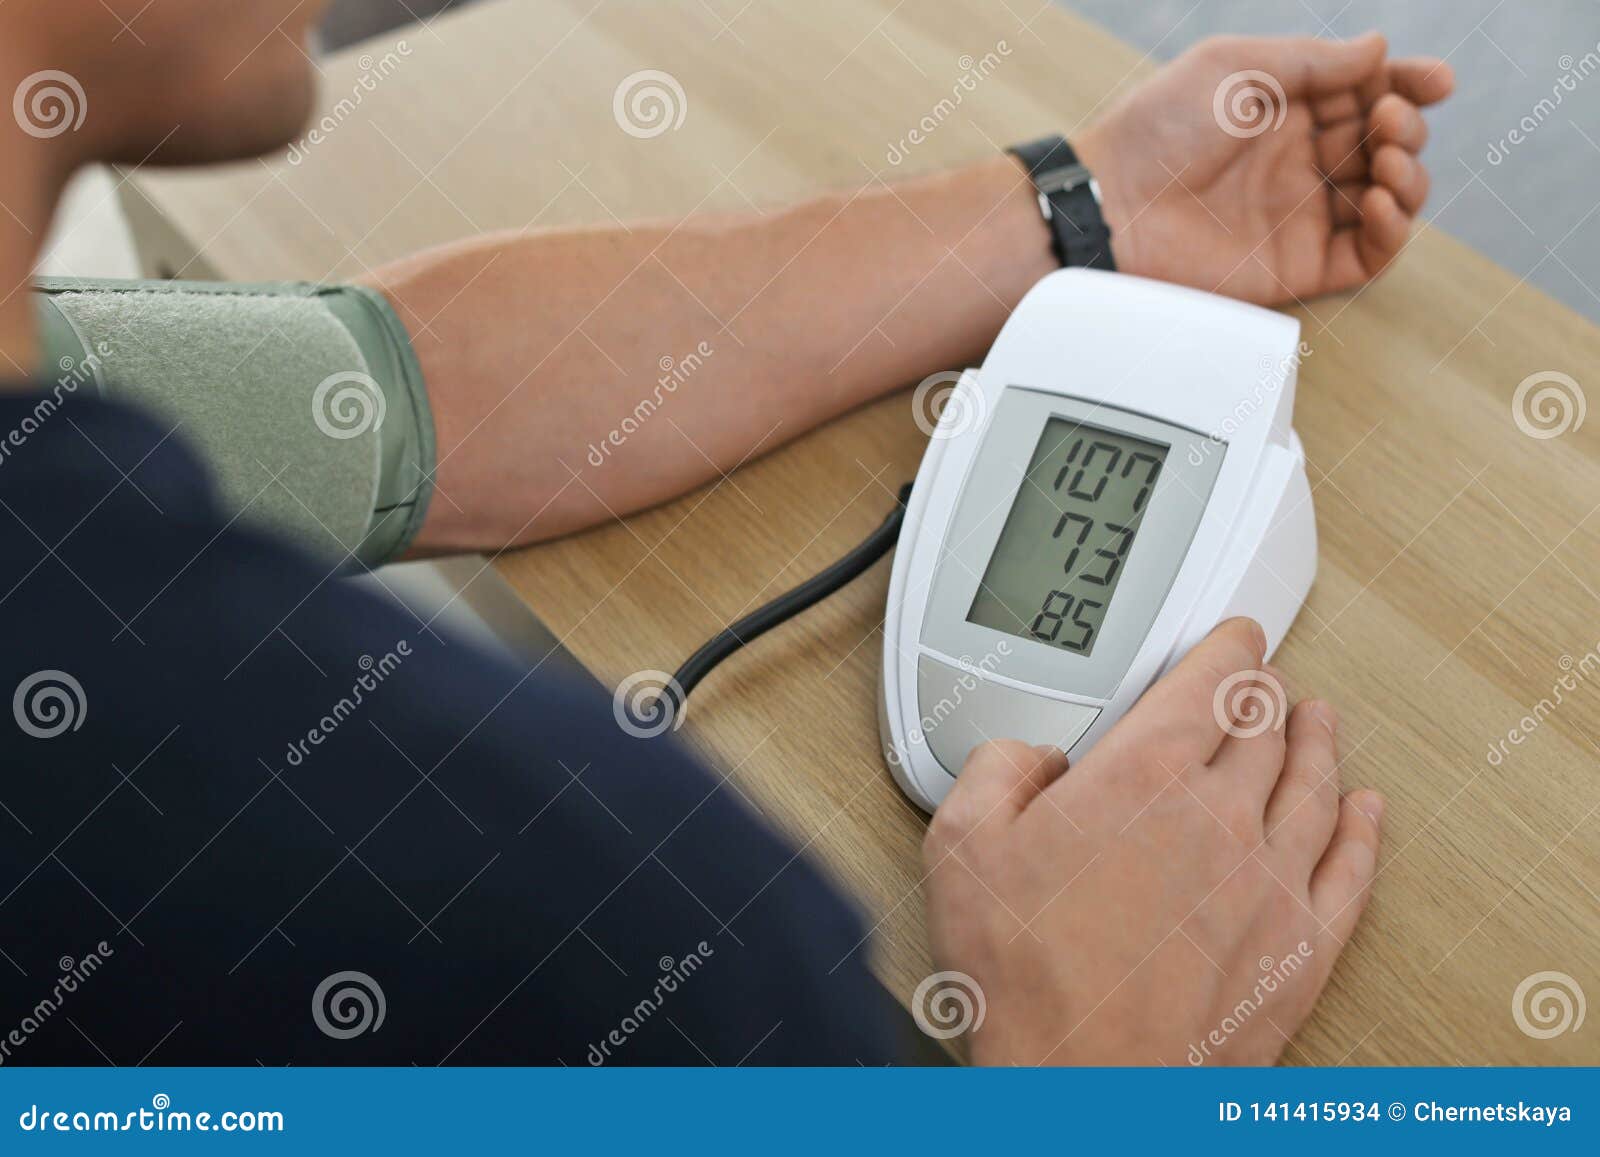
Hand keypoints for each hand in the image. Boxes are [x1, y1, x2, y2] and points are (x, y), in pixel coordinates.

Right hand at [920, 618, 1383, 1064]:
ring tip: (1321, 720)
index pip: (1210, 684)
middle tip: (1266, 679)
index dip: (1228, 647)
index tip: (1235, 636)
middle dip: (1266, 694)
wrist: (1087, 1085)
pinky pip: (1350, 871)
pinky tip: (1364, 813)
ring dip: (1319, 744)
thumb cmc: (1028, 978)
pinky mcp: (1300, 949)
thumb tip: (1029, 755)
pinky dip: (1362, 831)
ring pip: (1313, 788)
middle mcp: (1221, 817)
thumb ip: (996, 769)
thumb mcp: (962, 846)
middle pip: (1265, 729)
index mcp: (1143, 777)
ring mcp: (1270, 882)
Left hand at [1072, 33, 1453, 304]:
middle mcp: (1302, 162)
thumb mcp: (1235, 67)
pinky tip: (1380, 202)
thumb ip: (1311, 61)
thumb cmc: (1156, 130)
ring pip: (1391, 197)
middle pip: (1388, 144)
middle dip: (1407, 127)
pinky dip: (1393, 230)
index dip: (1409, 85)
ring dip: (1410, 175)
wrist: (1112, 203)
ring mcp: (1303, 214)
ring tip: (1385, 158)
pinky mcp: (1300, 265)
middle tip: (1388, 119)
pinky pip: (1369, 254)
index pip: (1370, 94)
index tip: (1437, 80)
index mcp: (1289, 110)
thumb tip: (1378, 49)